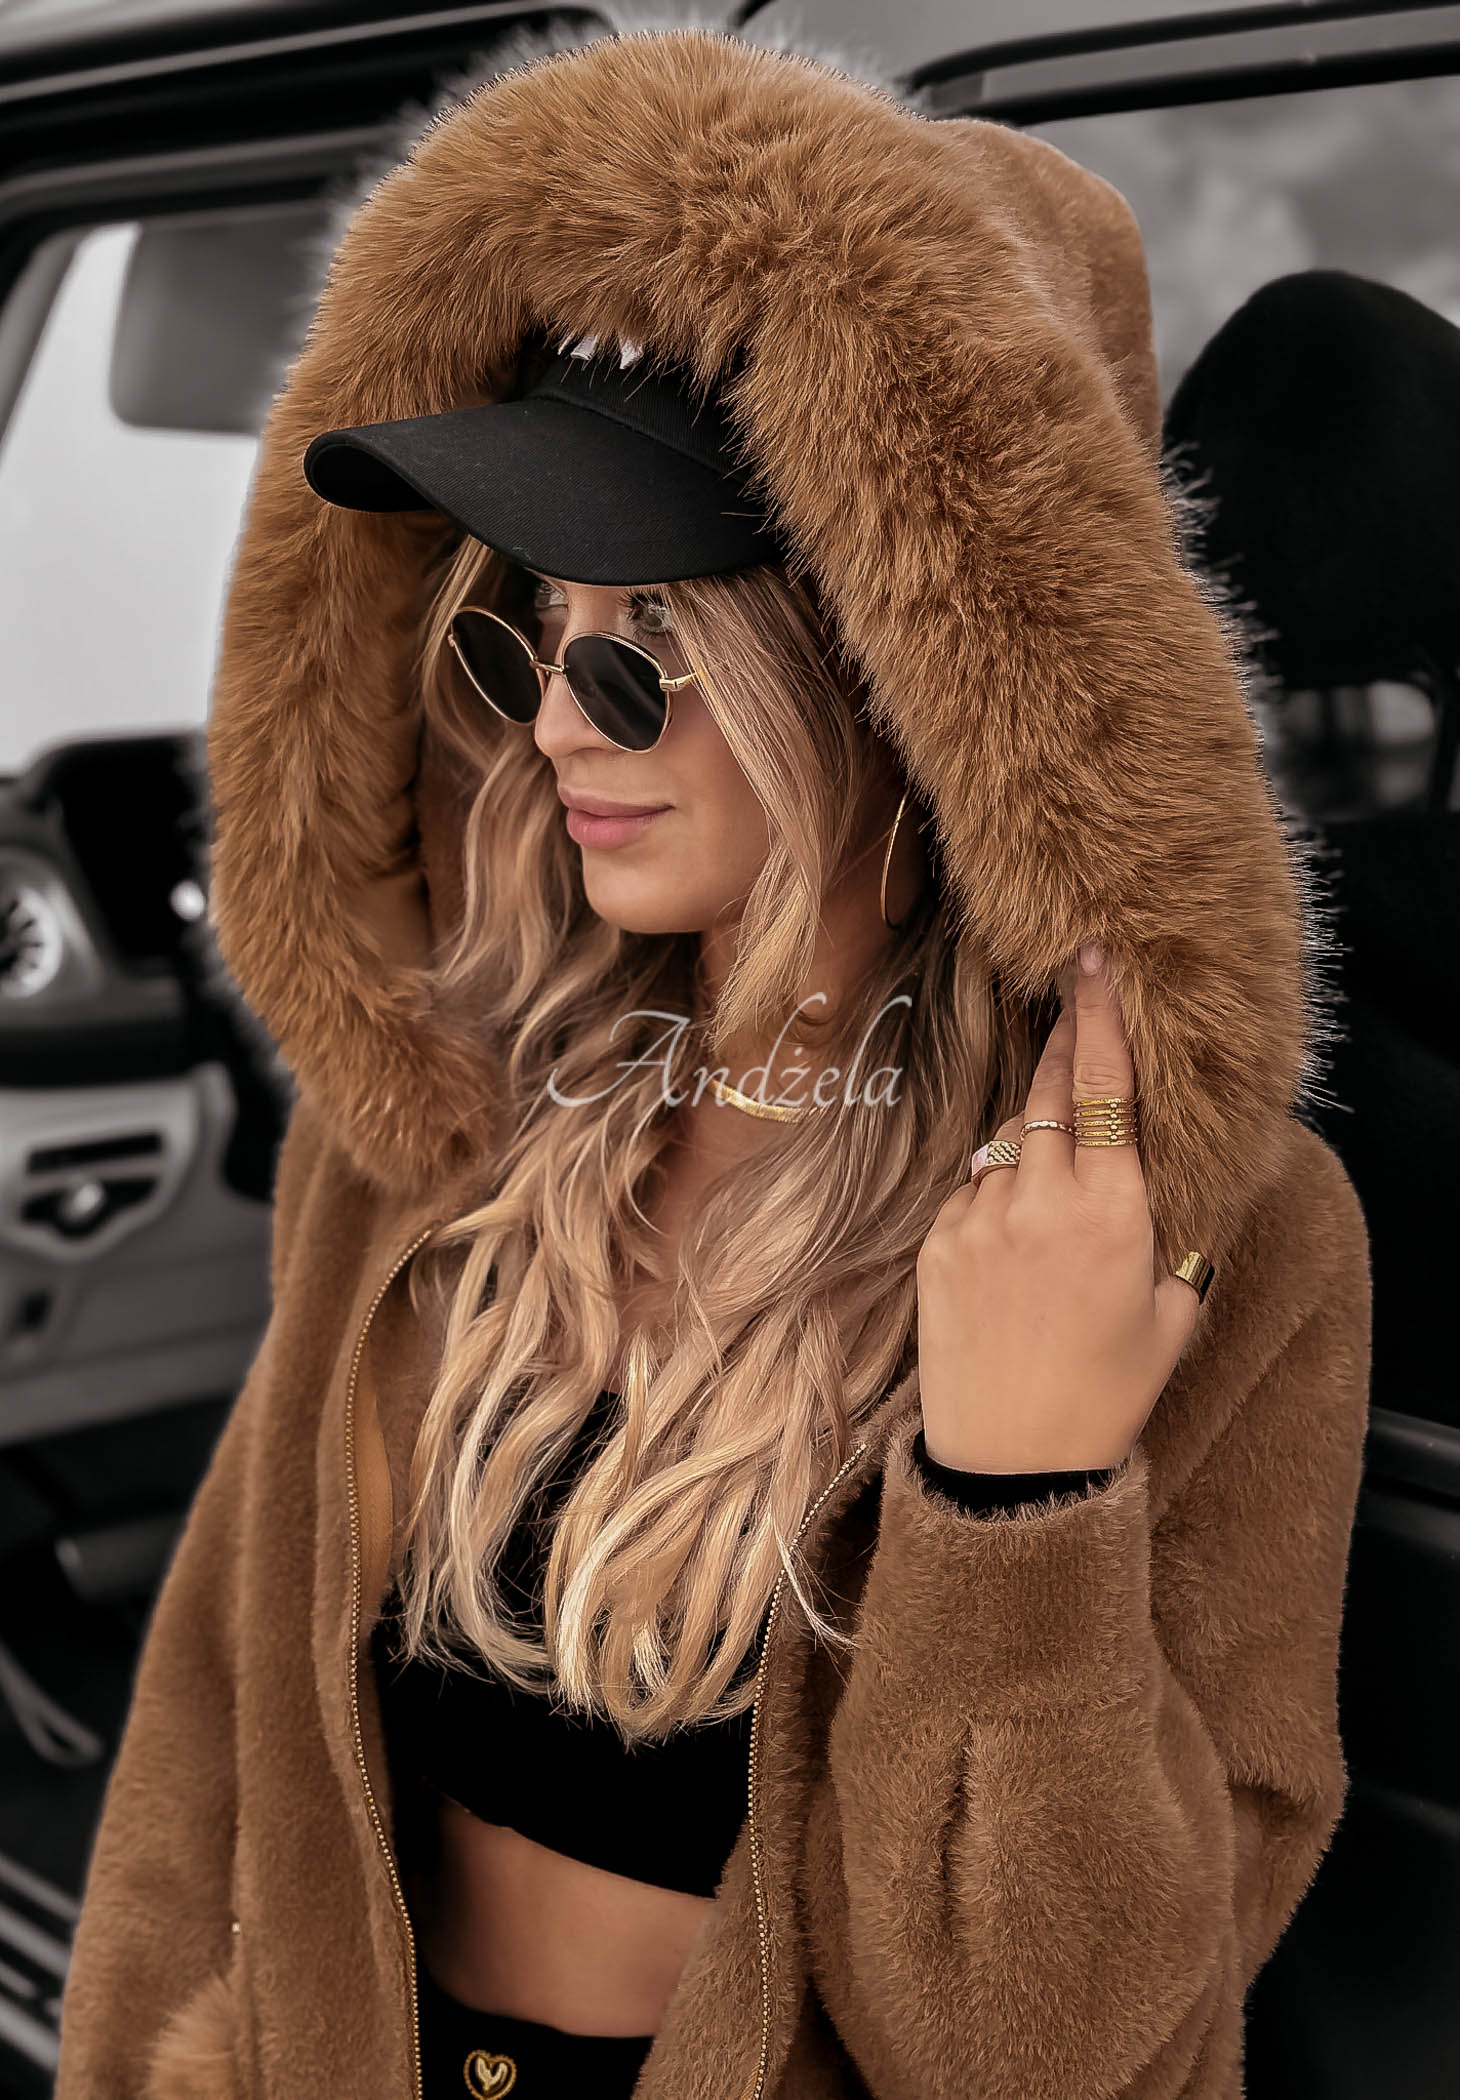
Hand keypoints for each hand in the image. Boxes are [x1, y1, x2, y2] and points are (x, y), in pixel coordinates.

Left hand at [915, 945, 1203, 1472]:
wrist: (1010, 1463)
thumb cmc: (1106, 1394)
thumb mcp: (1172, 1316)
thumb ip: (1176, 1234)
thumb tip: (1175, 1178)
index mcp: (1115, 1212)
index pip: (1103, 1087)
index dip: (1099, 1015)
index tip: (1091, 960)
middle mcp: (1042, 1201)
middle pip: (1047, 1089)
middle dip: (1061, 1039)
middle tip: (1070, 994)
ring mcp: (980, 1217)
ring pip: (1008, 1139)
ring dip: (1032, 1138)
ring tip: (1053, 1195)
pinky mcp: (937, 1242)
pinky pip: (971, 1187)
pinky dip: (995, 1191)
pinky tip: (1014, 1240)